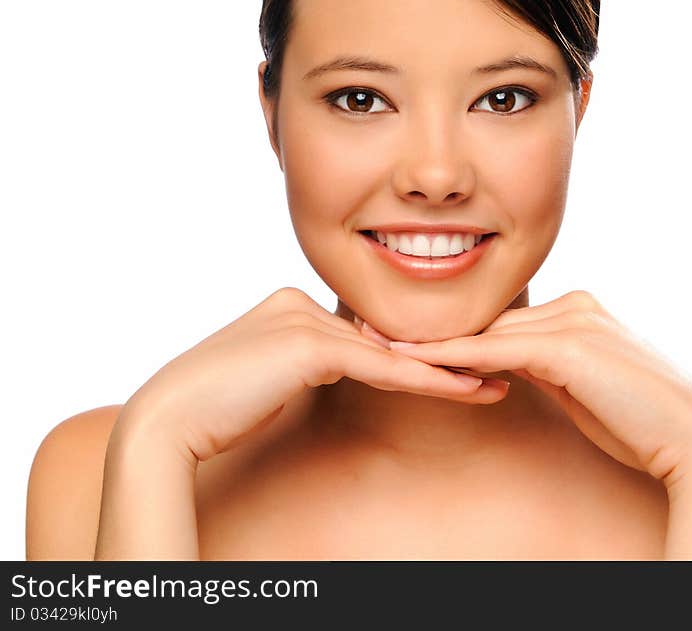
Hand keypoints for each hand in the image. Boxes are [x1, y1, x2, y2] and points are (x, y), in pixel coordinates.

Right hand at [119, 287, 508, 464]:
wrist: (168, 421)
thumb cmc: (216, 408)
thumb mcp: (274, 376)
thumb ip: (311, 360)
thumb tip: (350, 361)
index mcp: (292, 304)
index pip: (365, 332)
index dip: (411, 352)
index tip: (453, 366)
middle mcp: (301, 300)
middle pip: (384, 336)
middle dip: (437, 356)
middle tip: (491, 369)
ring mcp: (304, 317)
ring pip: (389, 350)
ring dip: (445, 370)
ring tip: (493, 384)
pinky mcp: (308, 343)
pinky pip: (379, 366)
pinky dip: (424, 380)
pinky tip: (463, 390)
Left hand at [389, 290, 691, 488]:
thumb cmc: (642, 424)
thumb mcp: (585, 389)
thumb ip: (550, 368)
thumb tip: (509, 366)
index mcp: (581, 310)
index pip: (506, 321)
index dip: (458, 332)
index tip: (411, 335)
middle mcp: (575, 305)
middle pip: (491, 321)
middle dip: (435, 330)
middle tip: (374, 328)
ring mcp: (574, 320)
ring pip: (489, 333)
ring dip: (433, 342)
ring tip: (378, 342)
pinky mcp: (570, 345)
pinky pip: (498, 351)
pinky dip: (453, 356)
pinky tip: (414, 358)